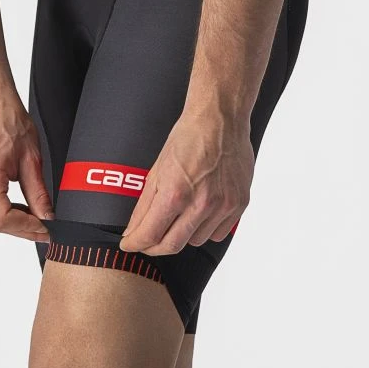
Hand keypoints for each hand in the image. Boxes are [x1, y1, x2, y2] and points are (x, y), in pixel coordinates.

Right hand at [0, 92, 53, 240]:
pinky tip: (18, 206)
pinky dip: (1, 210)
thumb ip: (39, 193)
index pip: (3, 220)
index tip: (46, 230)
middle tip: (45, 228)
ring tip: (35, 216)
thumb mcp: (32, 159)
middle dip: (21, 228)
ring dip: (11, 221)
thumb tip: (47, 217)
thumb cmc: (8, 120)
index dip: (27, 229)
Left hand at [119, 109, 253, 254]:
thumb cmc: (188, 138)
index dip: (135, 243)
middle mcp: (201, 203)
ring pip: (196, 241)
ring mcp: (223, 206)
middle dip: (154, 247)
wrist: (220, 120)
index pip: (150, 234)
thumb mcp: (157, 169)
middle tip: (147, 241)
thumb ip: (144, 205)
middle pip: (172, 245)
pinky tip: (200, 213)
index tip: (129, 244)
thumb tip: (134, 230)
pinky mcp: (239, 204)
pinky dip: (206, 228)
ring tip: (179, 215)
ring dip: (182, 235)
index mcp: (175, 192)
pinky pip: (218, 233)